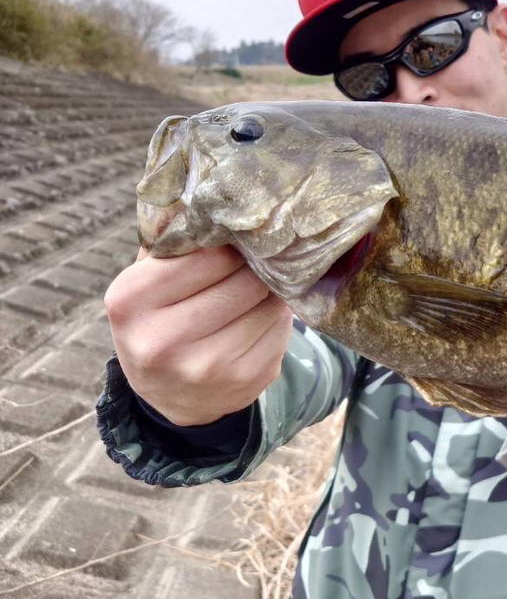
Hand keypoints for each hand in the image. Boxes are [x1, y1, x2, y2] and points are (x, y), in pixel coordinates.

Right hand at [104, 246, 293, 425]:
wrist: (171, 397)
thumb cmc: (159, 322)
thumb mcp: (144, 282)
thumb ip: (172, 243)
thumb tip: (215, 201)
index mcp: (130, 301)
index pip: (208, 256)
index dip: (229, 247)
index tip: (231, 246)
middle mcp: (164, 340)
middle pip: (245, 281)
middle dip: (253, 269)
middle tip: (251, 266)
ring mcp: (208, 367)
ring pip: (269, 304)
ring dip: (269, 293)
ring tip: (252, 293)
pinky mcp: (246, 381)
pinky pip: (283, 331)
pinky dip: (277, 319)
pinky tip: (257, 320)